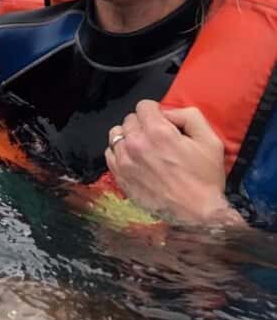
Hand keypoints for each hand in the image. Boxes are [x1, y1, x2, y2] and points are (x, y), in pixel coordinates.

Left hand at [105, 100, 244, 225]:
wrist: (197, 214)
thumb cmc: (205, 177)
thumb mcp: (209, 139)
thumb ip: (188, 116)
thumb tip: (167, 112)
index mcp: (158, 131)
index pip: (144, 105)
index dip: (155, 112)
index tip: (163, 122)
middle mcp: (136, 143)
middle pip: (129, 119)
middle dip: (143, 124)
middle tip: (157, 138)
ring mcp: (124, 160)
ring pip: (116, 134)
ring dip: (128, 136)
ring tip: (143, 148)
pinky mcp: (118, 175)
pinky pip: (110, 153)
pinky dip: (119, 152)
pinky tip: (134, 159)